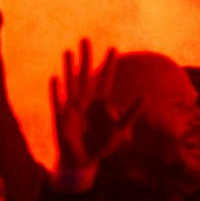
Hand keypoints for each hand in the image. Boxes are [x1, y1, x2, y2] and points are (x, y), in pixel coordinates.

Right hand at [50, 38, 130, 185]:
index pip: (105, 79)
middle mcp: (86, 101)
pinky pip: (58, 102)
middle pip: (85, 75)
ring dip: (69, 68)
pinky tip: (54, 78)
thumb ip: (131, 113)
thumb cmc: (102, 145)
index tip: (113, 48)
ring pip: (71, 84)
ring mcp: (72, 108)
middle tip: (85, 39)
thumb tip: (144, 96)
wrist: (83, 161)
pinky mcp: (61, 118)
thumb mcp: (120, 130)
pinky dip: (56, 91)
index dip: (109, 65)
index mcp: (101, 102)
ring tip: (68, 52)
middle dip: (86, 58)